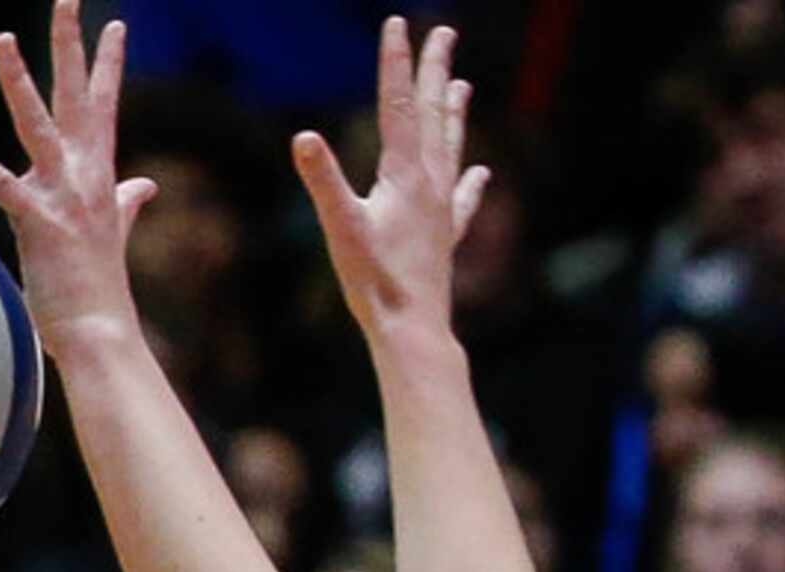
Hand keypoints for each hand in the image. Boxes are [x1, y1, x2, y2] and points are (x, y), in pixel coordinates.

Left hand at [0, 0, 154, 352]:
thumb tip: (145, 185)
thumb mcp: (114, 232)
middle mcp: (85, 175)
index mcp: (101, 174)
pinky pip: (0, 184)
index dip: (107, 65)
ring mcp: (63, 196)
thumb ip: (128, 202)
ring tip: (3, 39)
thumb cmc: (99, 287)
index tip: (114, 25)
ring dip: (19, 80)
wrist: (101, 332)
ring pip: (38, 124)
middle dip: (71, 45)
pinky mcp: (38, 223)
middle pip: (75, 96)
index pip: (104, 106)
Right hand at [291, 20, 489, 343]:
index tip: (398, 23)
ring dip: (454, 112)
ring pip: (451, 147)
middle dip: (434, 71)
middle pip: (433, 115)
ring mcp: (441, 209)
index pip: (399, 105)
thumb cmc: (373, 283)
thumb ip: (322, 181)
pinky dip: (471, 181)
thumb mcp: (340, 229)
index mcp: (404, 174)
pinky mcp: (444, 237)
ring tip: (462, 83)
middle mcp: (430, 183)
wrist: (413, 329)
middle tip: (444, 33)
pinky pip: (462, 198)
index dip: (396, 62)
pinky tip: (481, 173)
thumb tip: (302, 137)